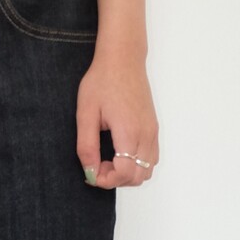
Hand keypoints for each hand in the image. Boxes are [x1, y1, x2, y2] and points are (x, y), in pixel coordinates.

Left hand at [76, 48, 158, 188]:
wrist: (123, 59)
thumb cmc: (102, 81)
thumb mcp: (86, 114)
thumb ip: (86, 146)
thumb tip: (90, 172)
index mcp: (129, 131)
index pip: (124, 173)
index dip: (106, 180)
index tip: (91, 172)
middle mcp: (146, 134)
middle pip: (137, 177)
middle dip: (115, 180)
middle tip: (97, 166)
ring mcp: (153, 132)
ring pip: (147, 171)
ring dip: (127, 174)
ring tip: (108, 160)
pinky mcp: (154, 128)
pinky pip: (151, 158)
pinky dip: (137, 165)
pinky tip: (119, 153)